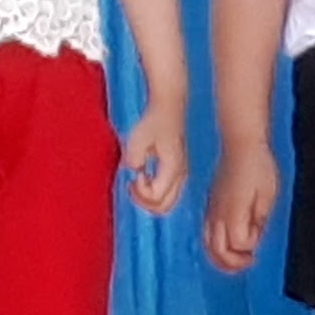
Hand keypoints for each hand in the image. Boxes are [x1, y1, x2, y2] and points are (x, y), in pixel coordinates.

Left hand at [120, 98, 189, 217]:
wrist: (168, 107)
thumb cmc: (153, 121)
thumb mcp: (137, 138)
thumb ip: (133, 157)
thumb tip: (134, 170)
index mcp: (173, 168)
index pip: (156, 197)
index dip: (140, 191)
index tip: (135, 174)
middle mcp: (181, 175)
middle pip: (163, 207)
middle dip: (144, 201)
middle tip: (132, 184)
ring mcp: (181, 175)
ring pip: (166, 203)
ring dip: (148, 198)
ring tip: (136, 181)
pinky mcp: (178, 172)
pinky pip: (167, 194)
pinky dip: (153, 192)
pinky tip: (144, 176)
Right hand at [203, 142, 279, 274]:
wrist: (241, 144)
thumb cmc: (258, 166)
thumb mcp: (268, 195)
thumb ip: (259, 219)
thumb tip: (253, 234)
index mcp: (233, 211)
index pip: (239, 243)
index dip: (251, 244)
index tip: (259, 235)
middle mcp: (218, 213)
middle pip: (218, 251)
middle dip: (233, 263)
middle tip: (248, 262)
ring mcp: (211, 209)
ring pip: (208, 244)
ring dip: (221, 258)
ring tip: (236, 260)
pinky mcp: (211, 204)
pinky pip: (207, 232)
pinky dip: (215, 244)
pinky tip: (227, 242)